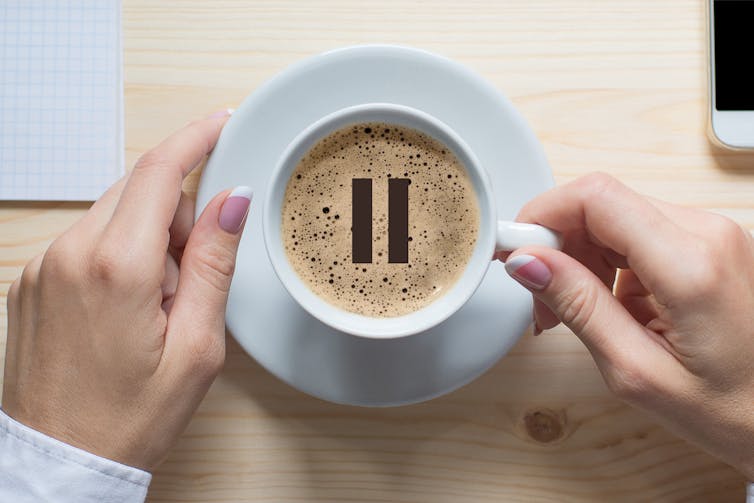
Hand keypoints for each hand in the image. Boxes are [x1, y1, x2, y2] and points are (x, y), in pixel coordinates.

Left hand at [2, 110, 251, 470]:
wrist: (60, 461)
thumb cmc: (130, 416)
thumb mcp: (196, 346)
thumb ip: (213, 262)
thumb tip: (231, 200)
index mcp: (116, 267)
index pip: (159, 173)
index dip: (195, 139)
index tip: (220, 122)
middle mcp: (68, 255)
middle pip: (137, 192)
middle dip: (176, 217)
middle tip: (190, 279)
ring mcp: (42, 267)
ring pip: (111, 215)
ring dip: (146, 241)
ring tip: (155, 307)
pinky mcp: (30, 281)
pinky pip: (85, 242)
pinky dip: (116, 257)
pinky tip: (124, 310)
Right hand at [502, 173, 753, 478]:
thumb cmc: (733, 409)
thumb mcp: (636, 370)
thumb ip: (578, 305)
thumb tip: (527, 261)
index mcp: (691, 263)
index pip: (595, 197)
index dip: (541, 215)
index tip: (515, 251)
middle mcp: (706, 233)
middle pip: (601, 204)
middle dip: (557, 245)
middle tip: (542, 301)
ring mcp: (711, 235)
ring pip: (615, 218)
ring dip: (580, 257)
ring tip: (574, 312)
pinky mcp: (708, 244)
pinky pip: (637, 234)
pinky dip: (608, 264)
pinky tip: (607, 306)